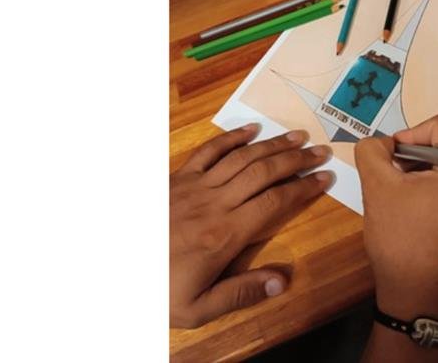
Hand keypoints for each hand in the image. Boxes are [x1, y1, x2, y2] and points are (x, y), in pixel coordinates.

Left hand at [170, 124, 332, 327]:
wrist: (112, 269)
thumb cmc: (156, 291)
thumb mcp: (197, 308)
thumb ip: (241, 293)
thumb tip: (282, 280)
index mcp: (224, 234)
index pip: (274, 202)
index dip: (303, 188)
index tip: (325, 178)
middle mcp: (214, 204)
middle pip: (263, 173)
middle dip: (296, 160)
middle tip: (321, 151)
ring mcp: (193, 187)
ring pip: (241, 158)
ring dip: (272, 145)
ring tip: (297, 137)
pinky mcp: (176, 180)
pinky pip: (208, 152)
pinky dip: (231, 139)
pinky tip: (251, 131)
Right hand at [355, 113, 437, 325]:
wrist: (421, 299)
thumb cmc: (402, 242)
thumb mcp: (377, 187)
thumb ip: (373, 151)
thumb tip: (381, 144)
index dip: (410, 135)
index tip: (390, 159)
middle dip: (418, 156)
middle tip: (394, 178)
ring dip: (427, 174)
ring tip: (404, 198)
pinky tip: (418, 213)